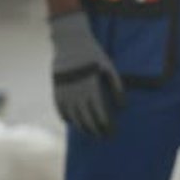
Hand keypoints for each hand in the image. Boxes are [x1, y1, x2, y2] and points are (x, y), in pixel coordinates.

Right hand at [49, 11, 124, 138]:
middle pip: (85, 117)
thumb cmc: (94, 55)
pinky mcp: (56, 88)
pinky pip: (59, 108)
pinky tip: (72, 123)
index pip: (98, 112)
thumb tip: (123, 107)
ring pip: (72, 115)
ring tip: (89, 133)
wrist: (71, 42)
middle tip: (101, 137)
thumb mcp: (109, 68)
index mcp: (91, 86)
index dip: (104, 124)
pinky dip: (66, 117)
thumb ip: (117, 87)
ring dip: (81, 126)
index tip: (110, 132)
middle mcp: (76, 91)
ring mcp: (64, 91)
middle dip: (94, 129)